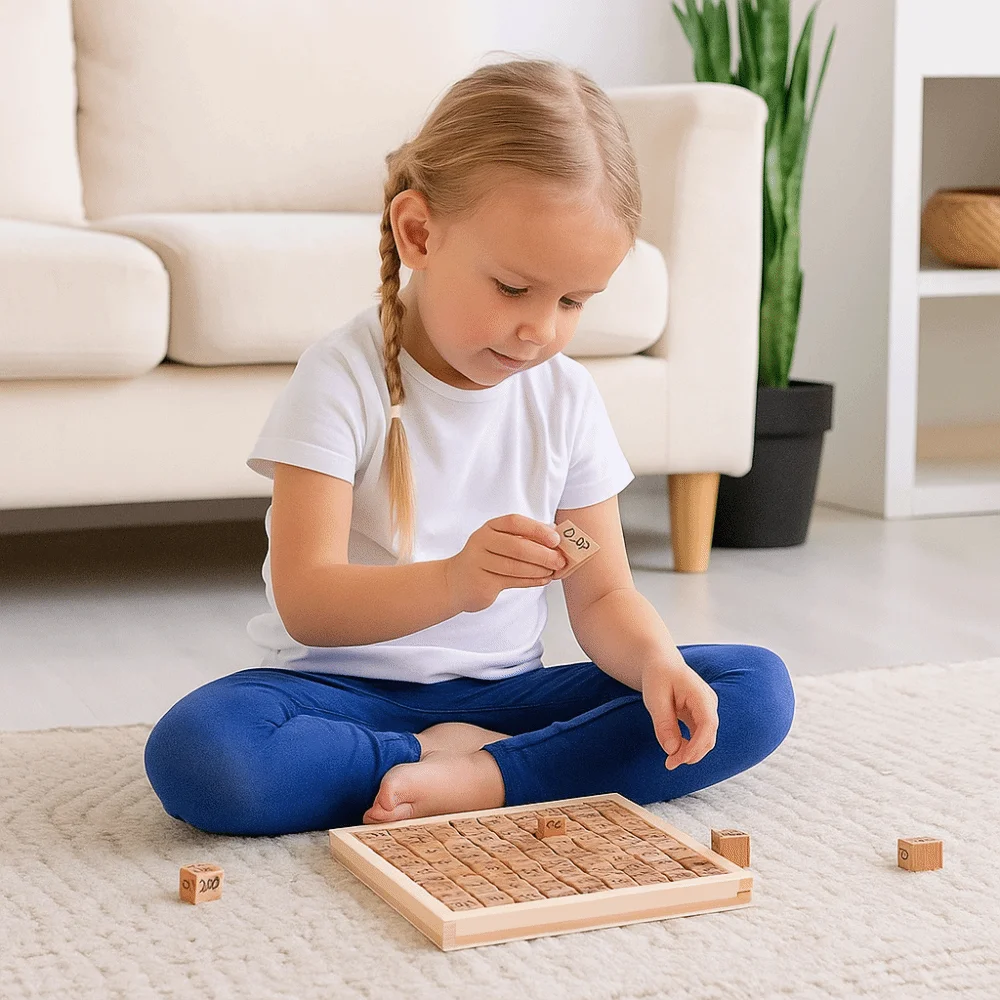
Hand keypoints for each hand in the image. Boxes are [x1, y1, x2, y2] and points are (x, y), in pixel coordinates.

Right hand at [444, 513, 568, 613]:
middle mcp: (481, 542)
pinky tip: (544, 580)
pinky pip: (512, 581)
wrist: (456, 582)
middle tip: (560, 561)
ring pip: (515, 567)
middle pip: (517, 546)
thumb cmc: (486, 559)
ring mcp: (479, 563)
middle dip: (543, 554)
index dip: (537, 529)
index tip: (556, 539)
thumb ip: (526, 536)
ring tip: (554, 572)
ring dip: (539, 570)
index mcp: (489, 528)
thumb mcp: (501, 541)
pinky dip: (531, 581)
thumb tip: (556, 532)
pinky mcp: (482, 583)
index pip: (514, 522)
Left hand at [641, 658, 718, 768]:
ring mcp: (707, 710)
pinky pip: (699, 736)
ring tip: (670, 762)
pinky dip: (689, 747)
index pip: (708, 724)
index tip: (681, 759)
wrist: (661, 663)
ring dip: (691, 753)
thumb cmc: (658, 676)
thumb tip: (672, 750)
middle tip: (669, 764)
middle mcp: (709, 703)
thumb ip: (664, 723)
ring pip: (706, 739)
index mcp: (700, 694)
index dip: (697, 745)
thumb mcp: (655, 698)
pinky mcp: (701, 717)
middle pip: (709, 735)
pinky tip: (675, 752)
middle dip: (692, 753)